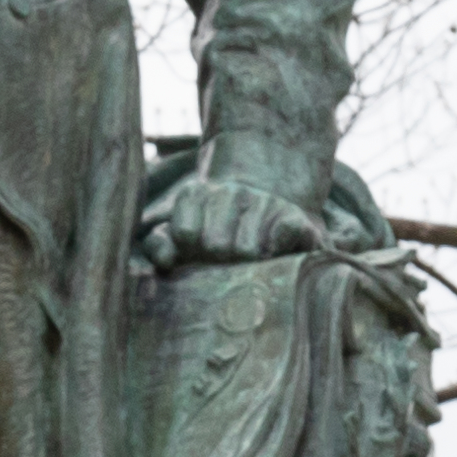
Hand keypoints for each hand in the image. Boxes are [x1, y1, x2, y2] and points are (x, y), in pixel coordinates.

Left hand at [141, 136, 332, 269]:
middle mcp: (231, 191)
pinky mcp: (296, 217)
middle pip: (217, 246)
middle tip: (227, 262)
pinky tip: (275, 254)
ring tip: (250, 261)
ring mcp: (265, 201)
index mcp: (196, 193)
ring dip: (249, 264)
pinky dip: (280, 252)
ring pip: (249, 250)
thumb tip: (166, 261)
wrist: (265, 204)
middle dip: (220, 262)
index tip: (197, 252)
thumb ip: (160, 245)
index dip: (189, 251)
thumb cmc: (214, 231)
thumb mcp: (180, 235)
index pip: (184, 232)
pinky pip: (283, 237)